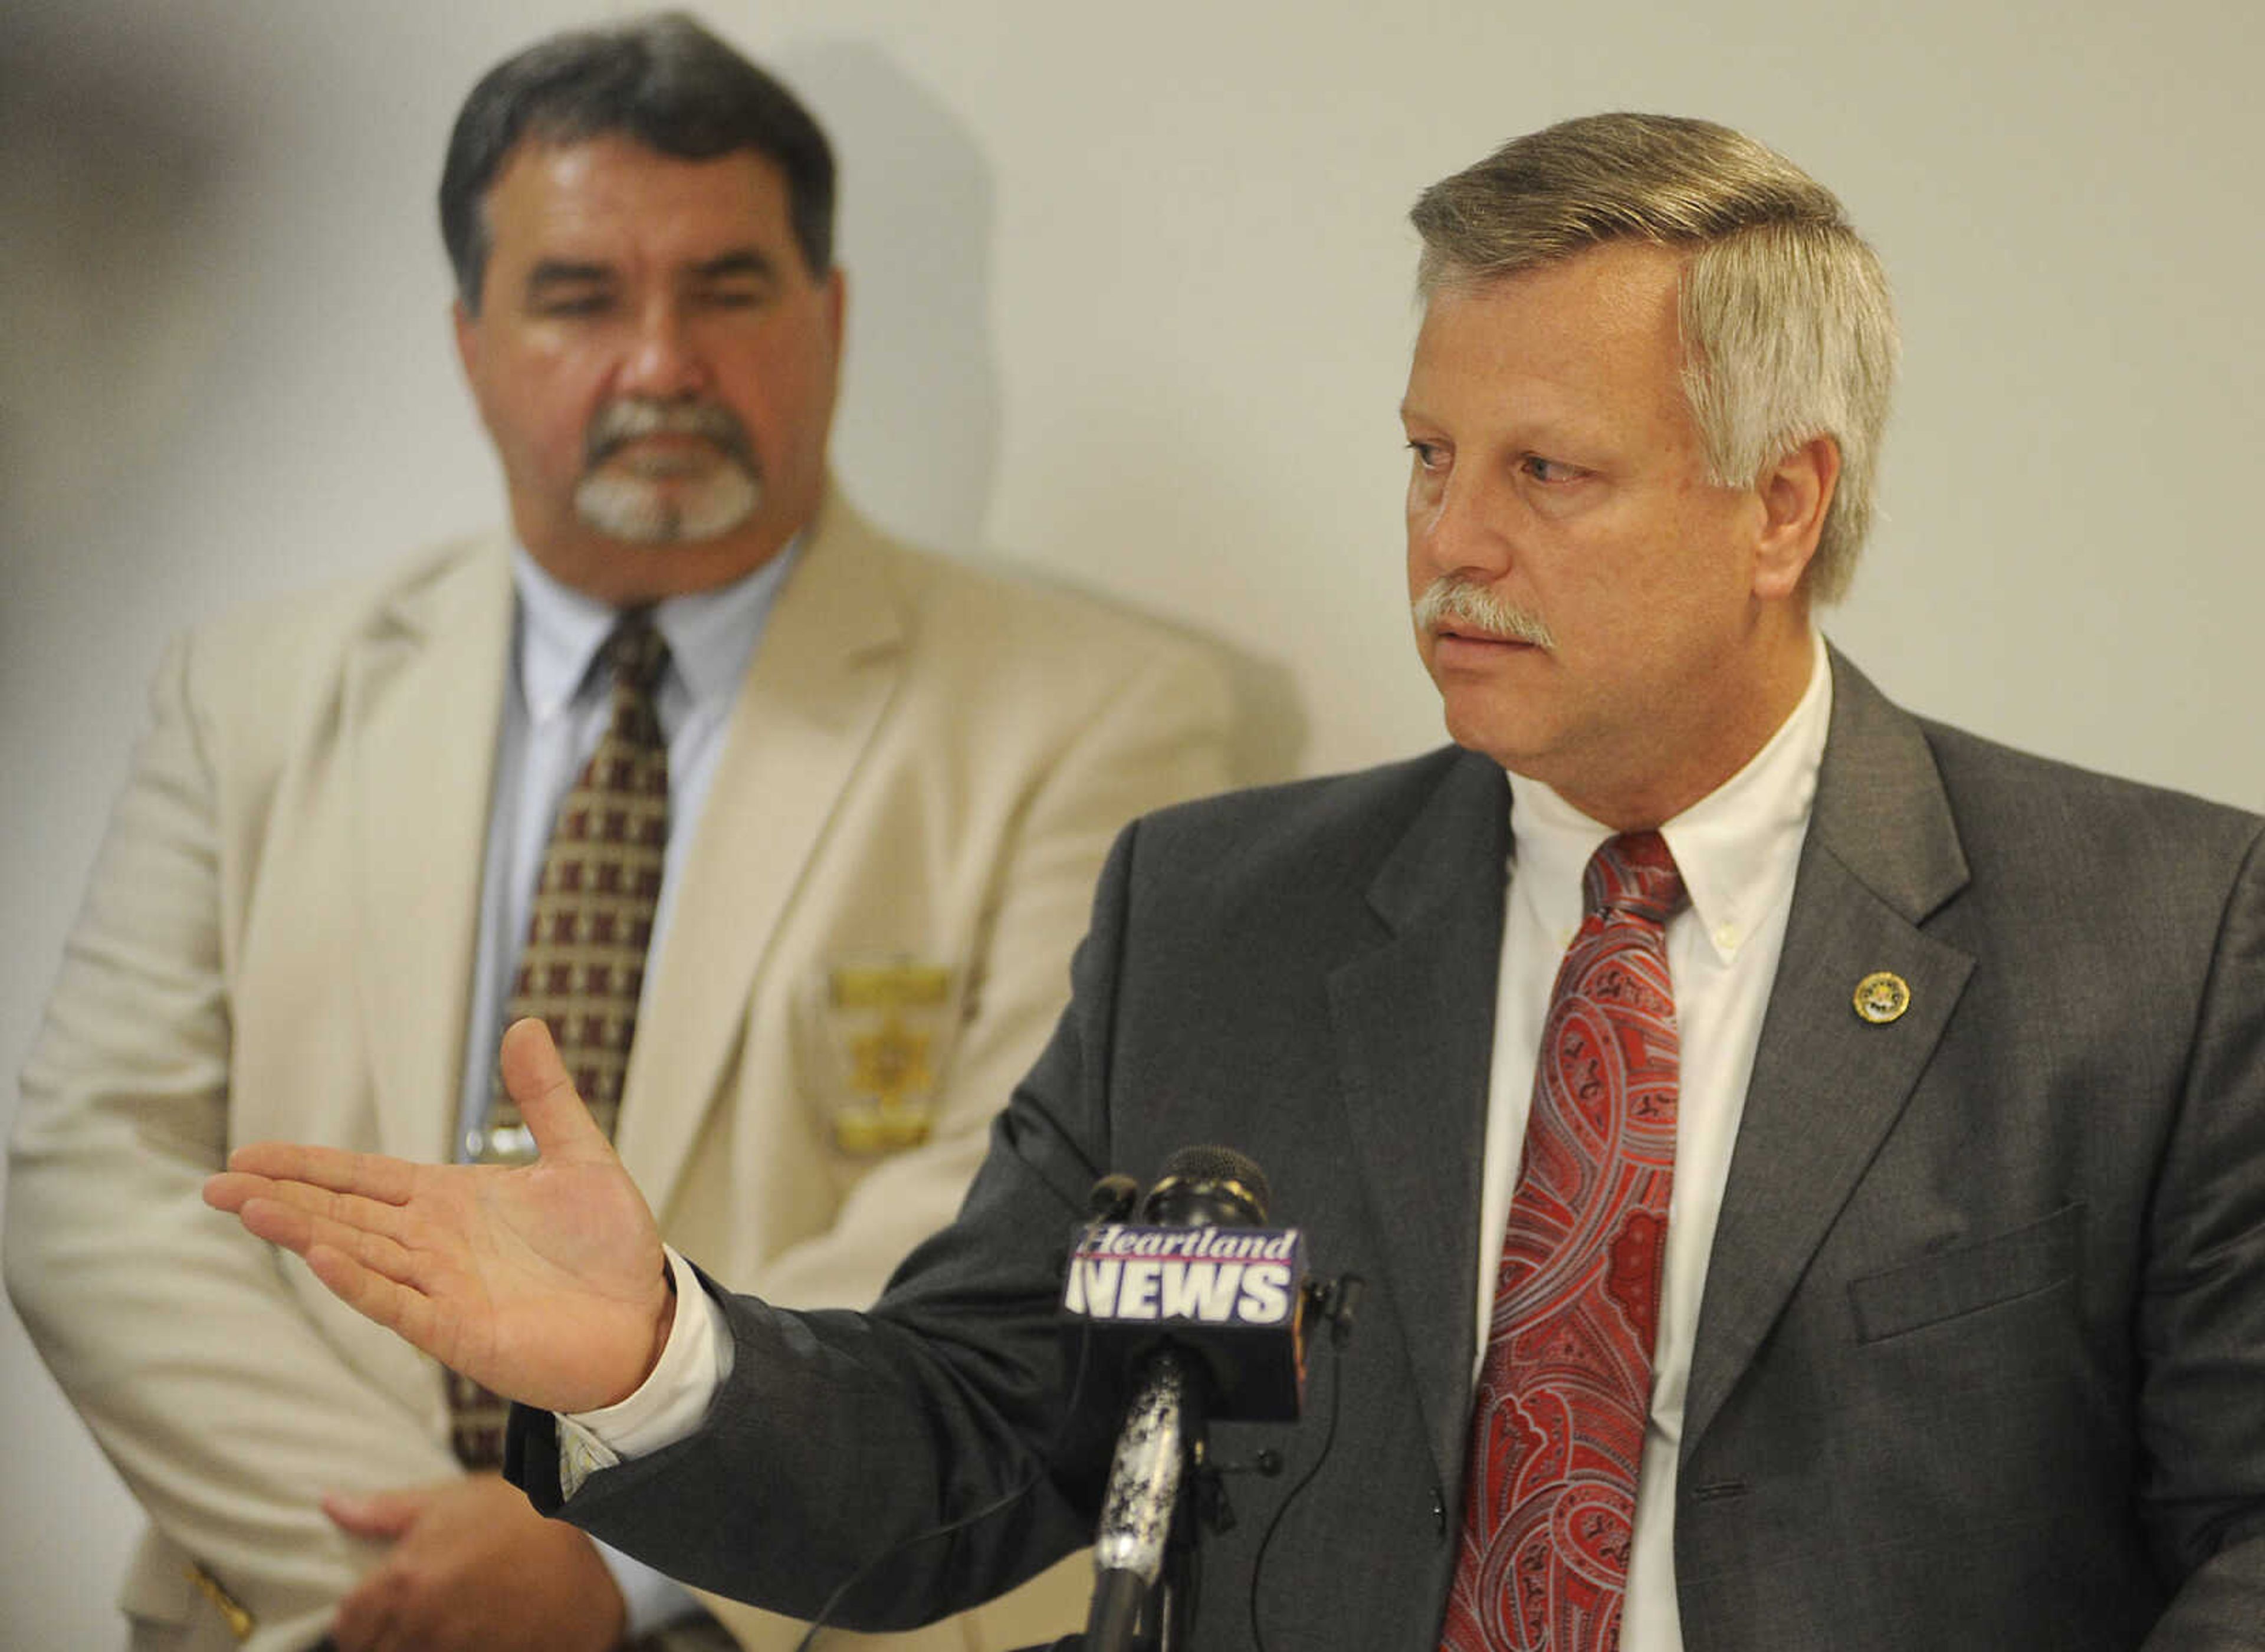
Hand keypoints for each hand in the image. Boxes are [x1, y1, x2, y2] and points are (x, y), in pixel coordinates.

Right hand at [203, 1019, 671, 1411]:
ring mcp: (440, 1288)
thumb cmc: (609, 1246)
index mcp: (452, 1201)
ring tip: (246, 1207)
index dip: (307, 1166)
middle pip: (342, 1214)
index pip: (364, 1178)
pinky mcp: (459, 1330)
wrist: (648, 1318)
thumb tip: (525, 1024)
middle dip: (279, 1197)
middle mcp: (434, 1244)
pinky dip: (357, 1281)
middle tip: (213, 1183)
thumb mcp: (580, 1155)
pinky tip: (318, 1256)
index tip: (247, 1153)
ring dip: (302, 1232)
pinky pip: (397, 1302)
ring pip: (356, 1253)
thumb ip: (545, 1097)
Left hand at [323, 1473, 624, 1651]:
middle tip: (415, 1619)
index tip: (379, 1609)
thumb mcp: (453, 1499)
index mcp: (405, 1581)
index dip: (359, 1619)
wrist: (599, 1546)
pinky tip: (474, 1638)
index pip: (347, 1626)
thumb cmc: (524, 1516)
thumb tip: (329, 1505)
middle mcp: (423, 1626)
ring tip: (444, 1627)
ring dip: (418, 1648)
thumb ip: (383, 1512)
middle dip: (385, 1640)